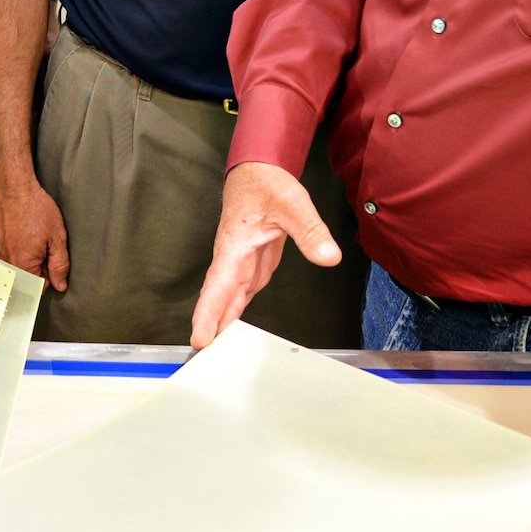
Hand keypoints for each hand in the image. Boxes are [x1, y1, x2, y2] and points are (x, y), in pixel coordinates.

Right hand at [0, 175, 69, 290]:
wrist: (11, 185)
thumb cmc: (33, 206)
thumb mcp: (57, 236)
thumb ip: (60, 263)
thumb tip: (60, 284)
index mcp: (23, 264)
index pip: (38, 287)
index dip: (50, 274)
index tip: (52, 258)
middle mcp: (6, 262)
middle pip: (25, 277)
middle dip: (37, 265)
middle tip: (43, 243)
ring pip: (15, 265)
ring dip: (25, 256)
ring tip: (31, 235)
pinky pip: (5, 253)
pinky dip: (14, 246)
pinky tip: (21, 231)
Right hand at [189, 161, 339, 348]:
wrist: (257, 171)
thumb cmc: (266, 183)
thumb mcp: (292, 203)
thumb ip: (310, 230)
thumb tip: (329, 257)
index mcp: (235, 245)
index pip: (218, 285)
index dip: (208, 313)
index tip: (201, 338)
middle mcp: (232, 258)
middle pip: (218, 299)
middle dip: (211, 328)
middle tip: (205, 360)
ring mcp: (240, 263)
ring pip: (227, 299)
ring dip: (221, 325)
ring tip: (217, 355)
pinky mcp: (251, 265)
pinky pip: (239, 294)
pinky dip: (234, 314)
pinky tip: (234, 330)